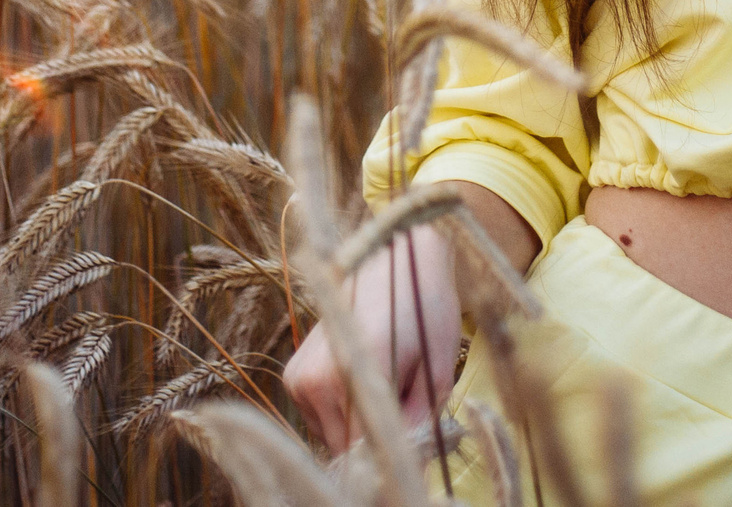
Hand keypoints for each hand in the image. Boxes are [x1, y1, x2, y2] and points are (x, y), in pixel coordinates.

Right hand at [283, 224, 459, 452]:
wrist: (392, 260)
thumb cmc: (426, 309)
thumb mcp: (437, 369)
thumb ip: (421, 424)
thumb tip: (412, 471)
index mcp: (361, 368)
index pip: (367, 452)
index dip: (390, 466)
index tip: (408, 466)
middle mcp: (320, 377)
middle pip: (348, 451)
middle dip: (377, 446)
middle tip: (405, 416)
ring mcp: (300, 378)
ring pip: (333, 440)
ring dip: (359, 433)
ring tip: (386, 390)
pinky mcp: (293, 376)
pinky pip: (320, 421)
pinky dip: (343, 417)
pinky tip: (364, 383)